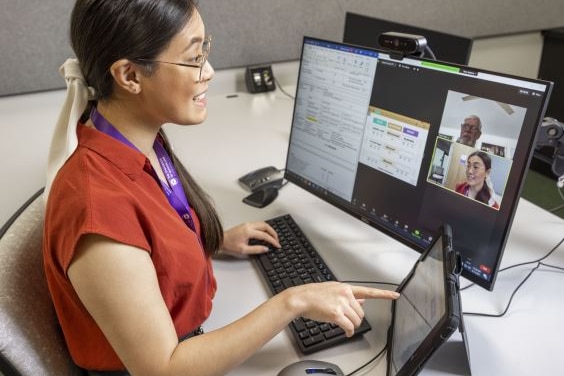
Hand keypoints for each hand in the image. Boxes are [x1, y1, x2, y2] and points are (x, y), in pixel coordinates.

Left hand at [221, 222, 280, 255]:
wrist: (220, 240)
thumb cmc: (229, 245)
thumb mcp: (243, 250)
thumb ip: (256, 249)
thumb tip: (266, 249)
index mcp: (248, 231)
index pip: (264, 235)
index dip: (272, 240)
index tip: (277, 245)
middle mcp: (248, 225)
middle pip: (266, 226)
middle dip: (273, 233)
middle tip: (277, 240)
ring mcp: (247, 224)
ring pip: (263, 223)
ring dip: (269, 229)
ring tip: (273, 237)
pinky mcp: (246, 225)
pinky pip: (258, 224)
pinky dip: (265, 228)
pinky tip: (266, 233)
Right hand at [284, 282, 399, 336]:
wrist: (301, 298)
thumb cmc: (313, 295)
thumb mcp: (333, 290)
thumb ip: (349, 296)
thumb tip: (362, 301)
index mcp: (346, 287)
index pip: (368, 291)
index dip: (384, 294)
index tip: (395, 295)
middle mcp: (345, 294)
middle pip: (361, 312)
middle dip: (356, 319)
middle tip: (348, 321)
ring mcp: (341, 303)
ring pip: (356, 320)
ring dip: (352, 326)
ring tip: (344, 325)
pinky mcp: (336, 313)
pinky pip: (349, 326)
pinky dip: (349, 332)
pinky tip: (346, 332)